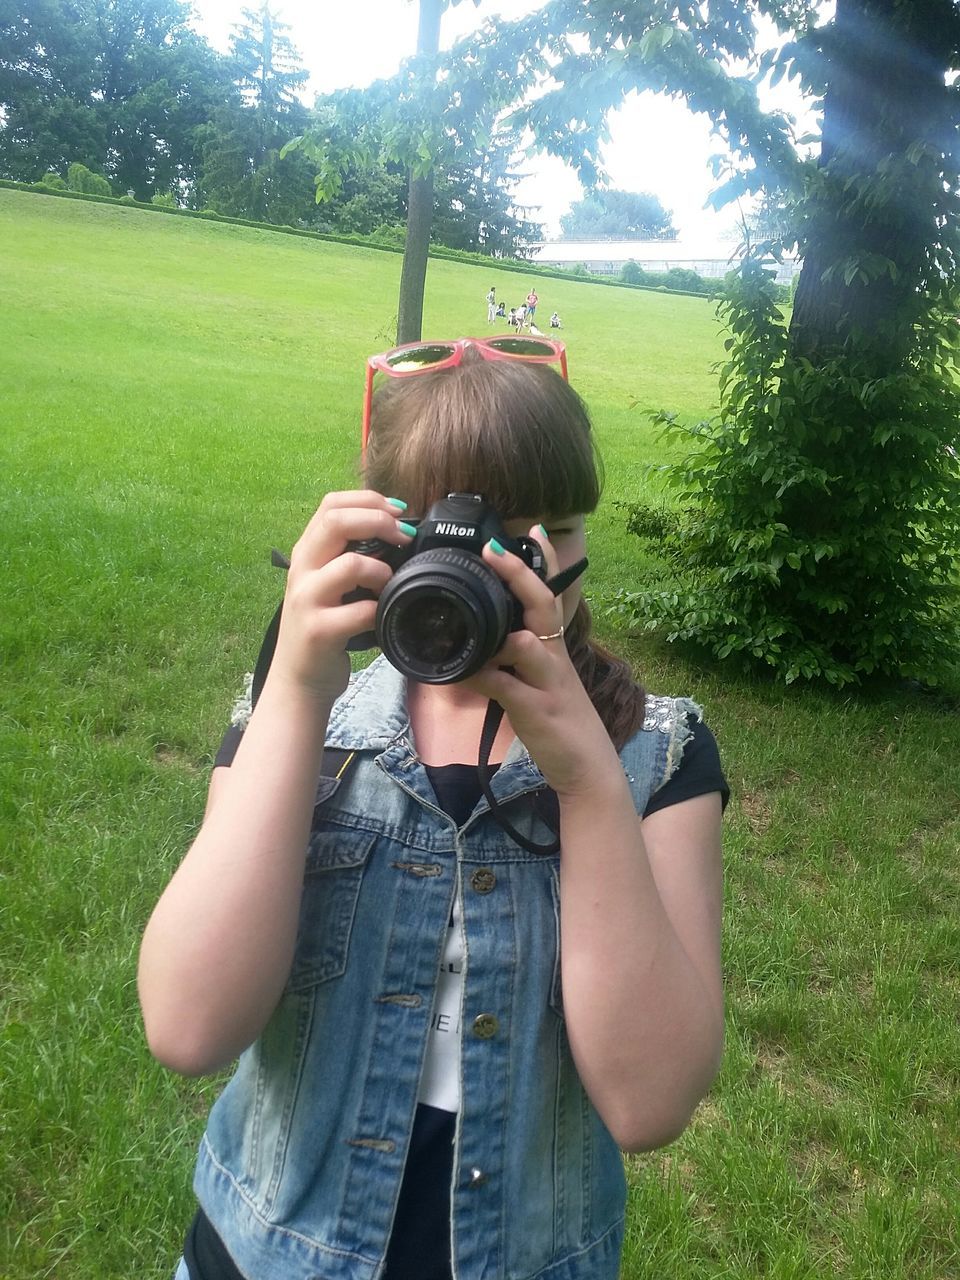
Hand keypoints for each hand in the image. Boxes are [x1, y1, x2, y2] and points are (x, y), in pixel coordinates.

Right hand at [267, 491, 413, 704]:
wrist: (297, 679)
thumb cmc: (322, 627)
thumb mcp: (326, 584)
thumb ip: (347, 556)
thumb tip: (397, 531)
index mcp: (306, 553)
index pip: (331, 504)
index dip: (369, 500)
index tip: (398, 511)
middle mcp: (302, 571)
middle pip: (336, 522)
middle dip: (379, 521)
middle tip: (404, 536)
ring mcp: (307, 600)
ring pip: (351, 565)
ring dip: (383, 571)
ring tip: (389, 585)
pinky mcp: (319, 631)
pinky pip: (361, 611)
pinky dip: (380, 611)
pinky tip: (381, 618)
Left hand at [463, 527, 619, 796]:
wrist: (589, 768)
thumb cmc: (561, 722)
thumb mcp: (542, 683)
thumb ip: (515, 660)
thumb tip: (481, 644)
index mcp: (557, 647)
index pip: (553, 594)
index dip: (546, 561)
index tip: (533, 528)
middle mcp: (556, 657)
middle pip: (543, 606)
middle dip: (519, 575)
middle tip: (493, 548)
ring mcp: (548, 683)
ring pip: (529, 644)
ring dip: (502, 631)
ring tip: (471, 614)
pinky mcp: (537, 710)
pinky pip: (505, 687)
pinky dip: (481, 676)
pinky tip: (461, 672)